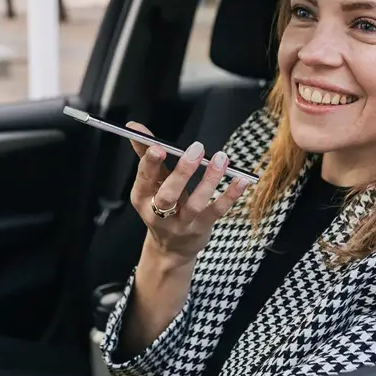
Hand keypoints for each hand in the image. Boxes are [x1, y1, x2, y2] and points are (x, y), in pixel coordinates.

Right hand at [126, 122, 249, 263]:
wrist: (170, 249)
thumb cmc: (160, 207)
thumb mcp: (150, 183)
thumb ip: (145, 154)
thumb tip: (134, 126)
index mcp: (142, 197)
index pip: (144, 178)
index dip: (150, 163)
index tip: (158, 147)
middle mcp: (159, 213)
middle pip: (168, 195)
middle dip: (182, 172)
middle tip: (196, 149)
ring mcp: (182, 223)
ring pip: (195, 204)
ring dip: (209, 180)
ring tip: (221, 158)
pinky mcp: (202, 228)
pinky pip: (217, 211)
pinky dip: (230, 195)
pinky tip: (241, 180)